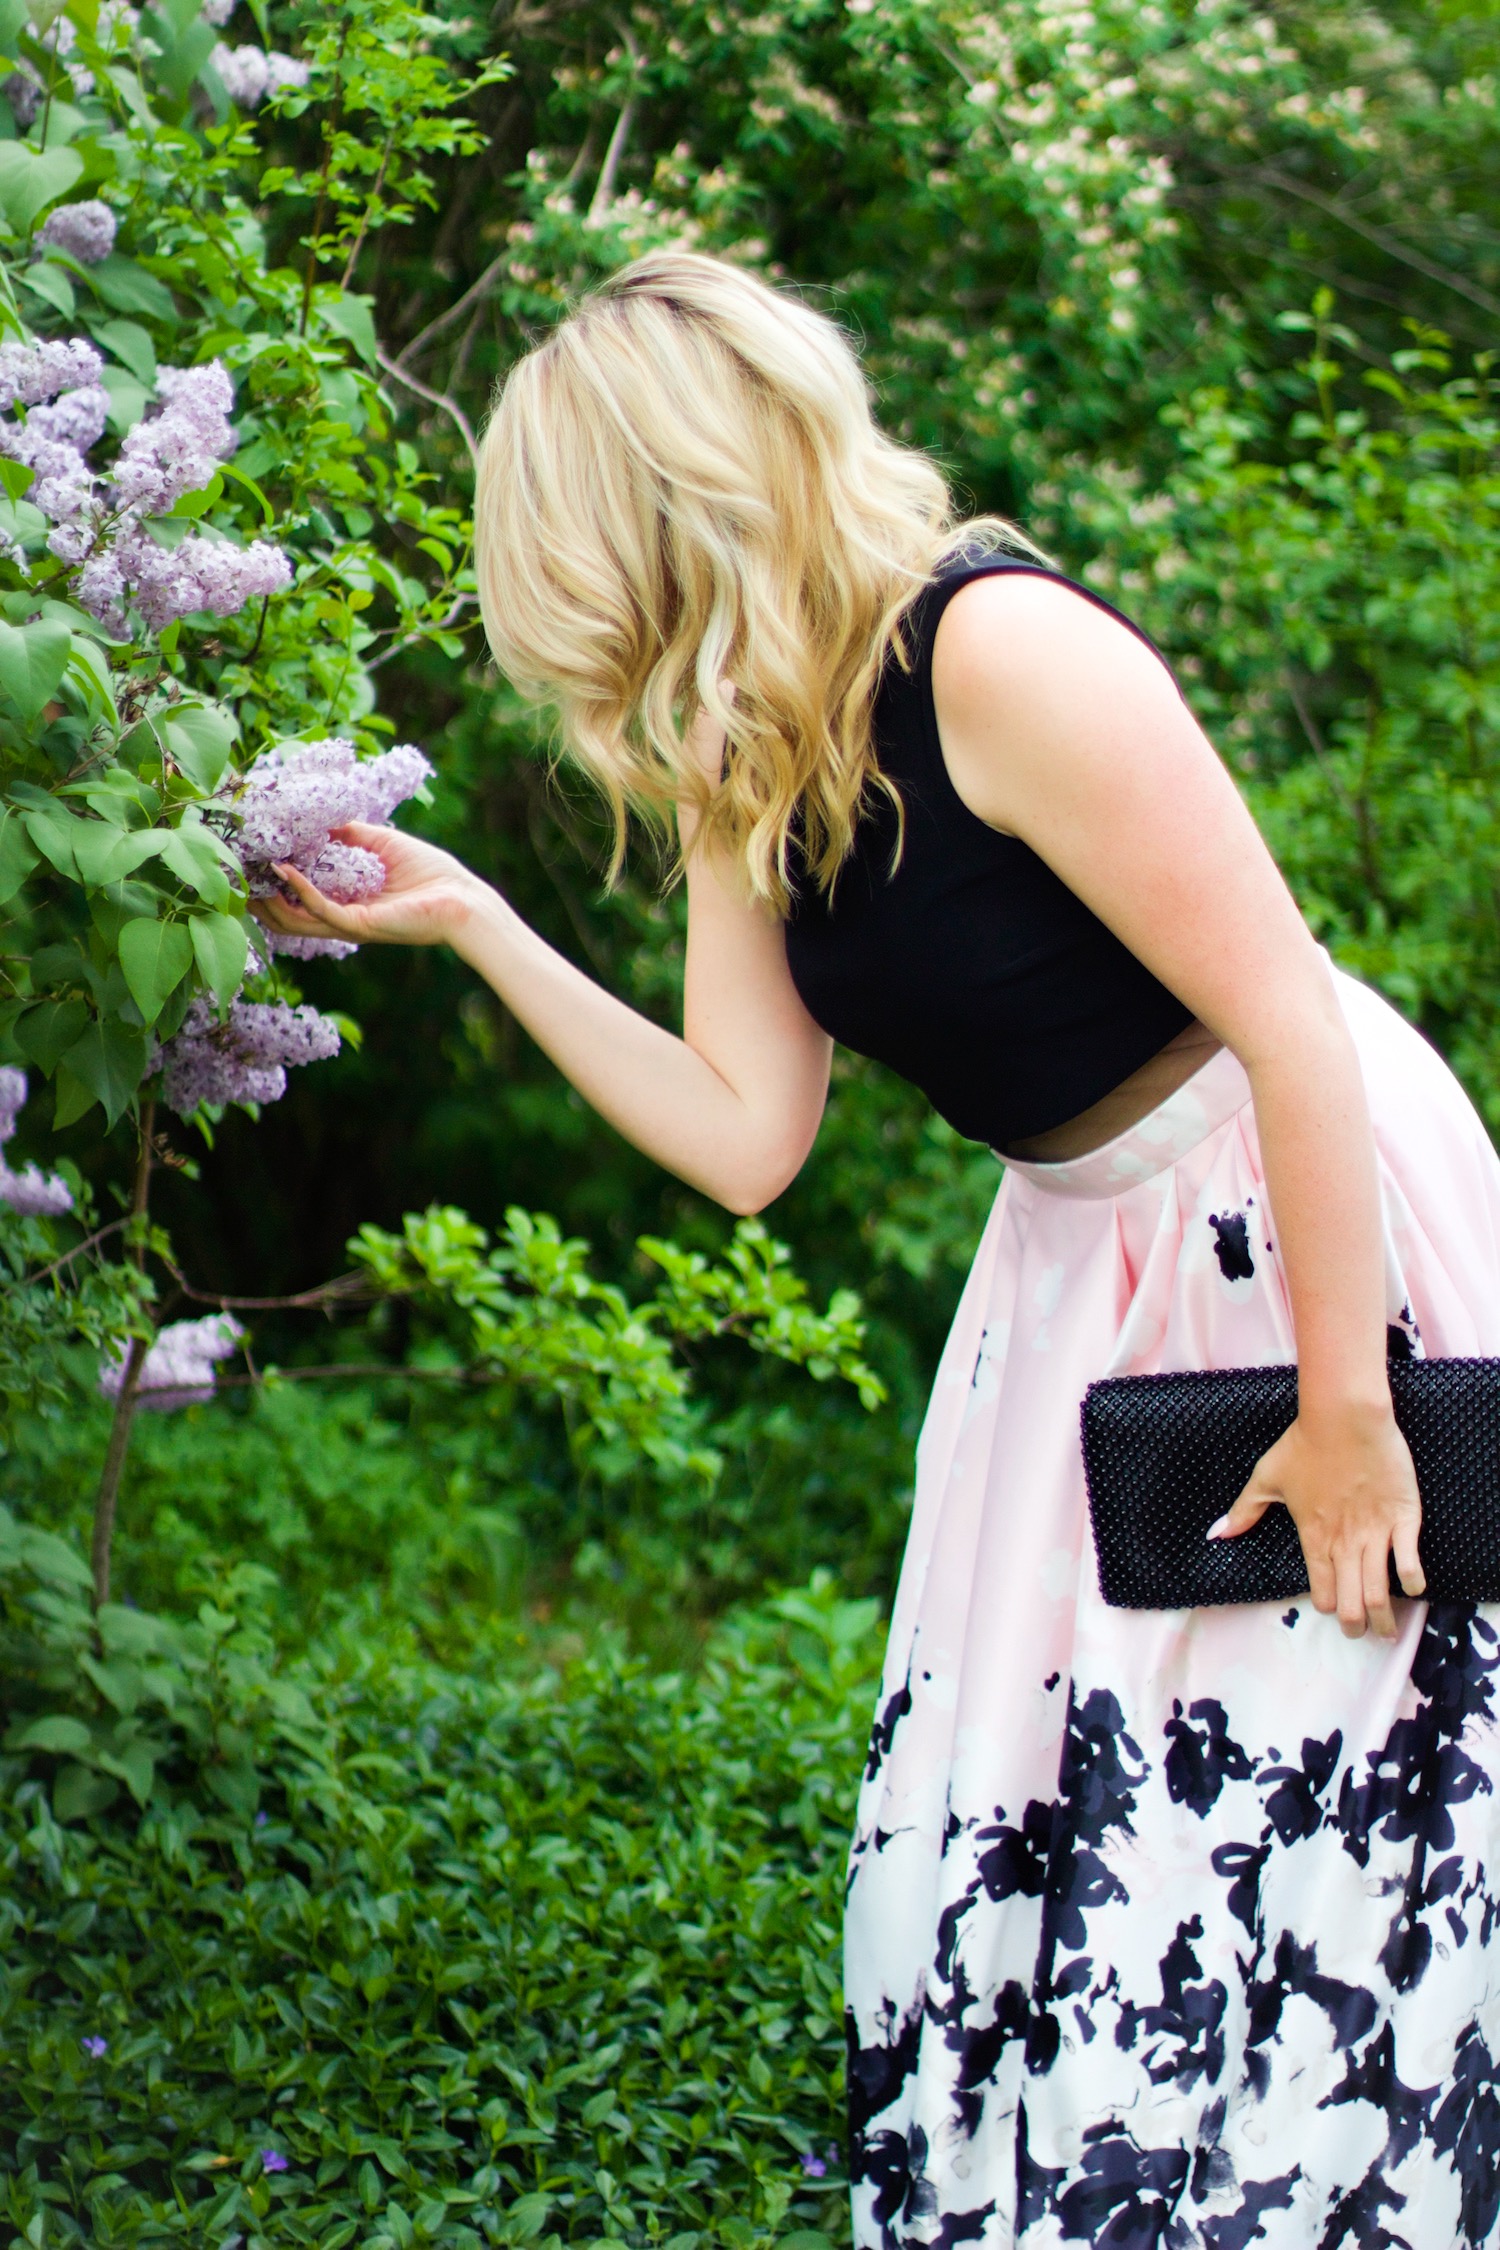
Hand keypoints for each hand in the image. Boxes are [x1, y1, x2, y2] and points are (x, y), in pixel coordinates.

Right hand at [251, 822, 491, 949]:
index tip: (250, 857)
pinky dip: (300, 890)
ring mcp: (349, 924)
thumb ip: (347, 833)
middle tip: (235, 872)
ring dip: (269, 897)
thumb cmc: (430, 873)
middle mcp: (341, 917)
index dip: (270, 881)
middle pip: (285, 917)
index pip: (296, 899)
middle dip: (257, 896)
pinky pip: (320, 909)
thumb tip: (315, 817)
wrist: (463, 899)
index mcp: (344, 901)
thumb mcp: (380, 844)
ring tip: (249, 872)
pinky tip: (286, 869)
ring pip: (294, 920)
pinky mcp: (360, 926)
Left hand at [1212, 1399, 1423, 1637]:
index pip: (1323, 1591)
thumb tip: (1215, 1534)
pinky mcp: (1403, 1517)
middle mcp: (1345, 1543)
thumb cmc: (1304, 1444)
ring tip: (1386, 1630)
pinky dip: (1411, 1580)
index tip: (1332, 1608)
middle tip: (1361, 1632)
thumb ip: (1244, 1510)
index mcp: (1314, 1537)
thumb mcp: (1267, 1477)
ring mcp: (1375, 1533)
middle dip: (1356, 1624)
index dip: (1328, 1606)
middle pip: (1352, 1602)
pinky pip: (1409, 1561)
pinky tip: (1411, 1587)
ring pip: (1380, 1591)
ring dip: (1383, 1616)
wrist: (1345, 1417)